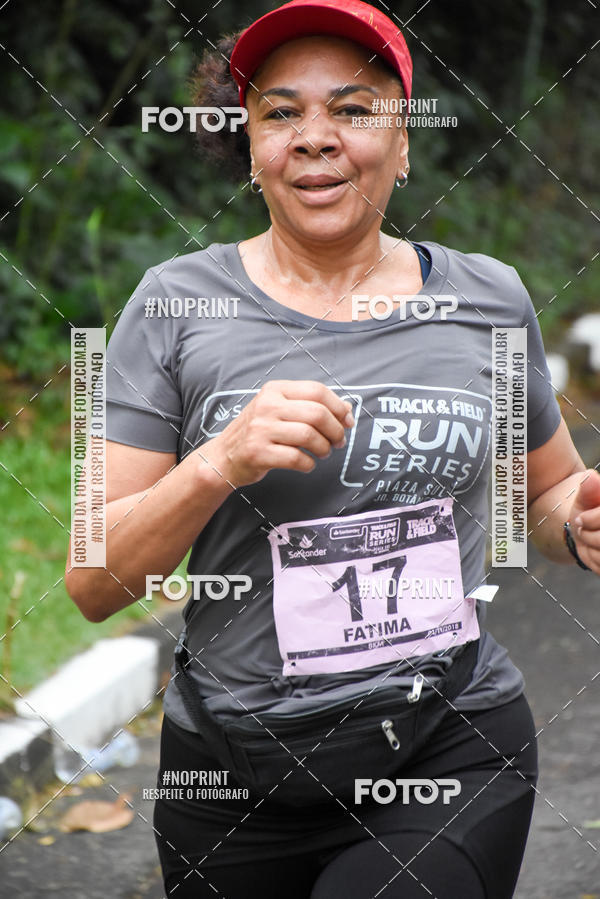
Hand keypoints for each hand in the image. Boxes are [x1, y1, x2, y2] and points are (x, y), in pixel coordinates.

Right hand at [204, 380, 354, 486]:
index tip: (347, 421)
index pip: (317, 391)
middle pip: (317, 414)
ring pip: (309, 436)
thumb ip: (311, 406)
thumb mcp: (280, 410)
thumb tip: (347, 409)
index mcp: (275, 390)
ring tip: (323, 452)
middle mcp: (267, 406)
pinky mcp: (258, 453)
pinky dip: (309, 463)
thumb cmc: (259, 432)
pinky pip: (297, 458)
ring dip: (324, 448)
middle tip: (338, 441)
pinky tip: (306, 463)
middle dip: (335, 430)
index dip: (338, 407)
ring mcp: (261, 429)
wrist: (224, 456)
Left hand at [569, 469, 599, 573]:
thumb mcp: (585, 497)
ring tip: (589, 539)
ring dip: (590, 548)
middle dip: (589, 536)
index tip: (580, 519)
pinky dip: (594, 560)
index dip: (591, 520)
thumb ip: (589, 489)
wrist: (585, 530)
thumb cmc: (588, 510)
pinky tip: (594, 550)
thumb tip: (590, 477)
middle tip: (582, 530)